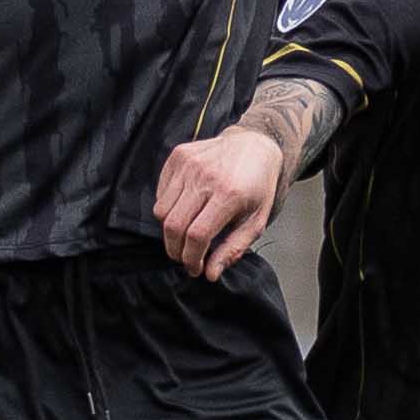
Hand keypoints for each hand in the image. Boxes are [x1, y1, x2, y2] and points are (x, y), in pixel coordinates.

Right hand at [155, 128, 290, 280]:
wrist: (255, 145)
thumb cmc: (258, 186)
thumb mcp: (256, 221)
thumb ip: (233, 249)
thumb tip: (210, 274)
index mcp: (229, 194)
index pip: (197, 236)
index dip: (191, 259)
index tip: (195, 269)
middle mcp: (206, 177)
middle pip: (174, 225)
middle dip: (175, 250)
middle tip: (185, 258)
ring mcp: (189, 164)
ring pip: (162, 211)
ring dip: (170, 232)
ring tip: (185, 236)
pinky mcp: (178, 156)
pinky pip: (161, 193)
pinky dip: (167, 209)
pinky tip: (184, 212)